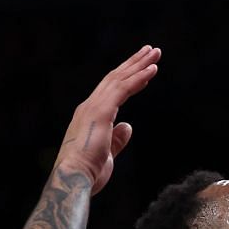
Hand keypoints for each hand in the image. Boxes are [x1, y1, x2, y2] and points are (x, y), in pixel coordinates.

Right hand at [55, 44, 161, 193]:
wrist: (73, 179)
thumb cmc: (87, 172)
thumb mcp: (107, 154)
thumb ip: (117, 139)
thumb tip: (128, 126)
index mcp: (90, 116)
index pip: (111, 90)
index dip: (128, 77)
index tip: (144, 68)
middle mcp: (90, 106)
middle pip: (115, 78)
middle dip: (134, 63)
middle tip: (150, 50)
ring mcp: (94, 107)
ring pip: (120, 78)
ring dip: (139, 64)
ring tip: (155, 52)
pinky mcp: (101, 111)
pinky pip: (123, 89)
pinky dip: (138, 77)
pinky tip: (152, 69)